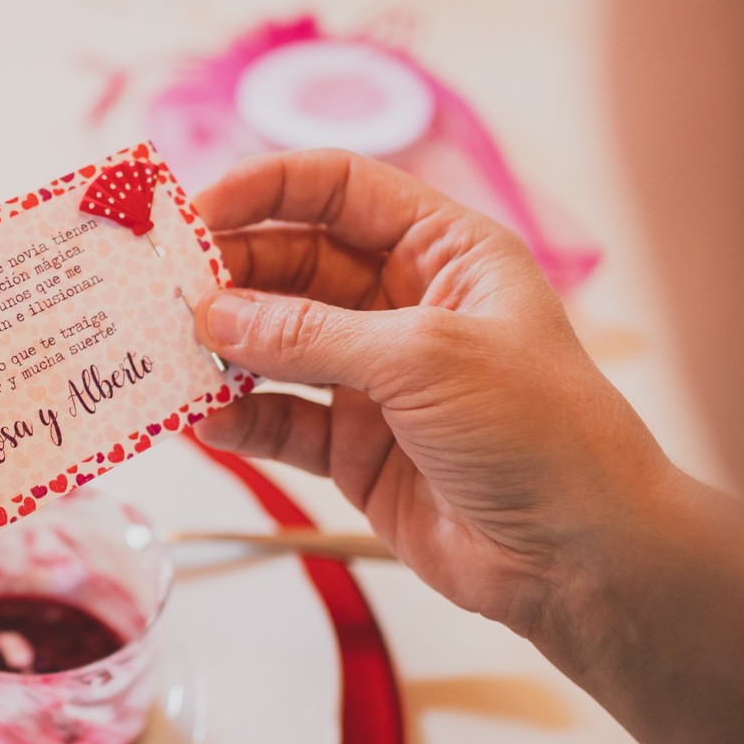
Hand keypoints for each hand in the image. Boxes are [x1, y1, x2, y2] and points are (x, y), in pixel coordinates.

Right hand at [190, 149, 674, 641]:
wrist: (582, 556)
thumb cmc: (540, 431)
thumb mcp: (424, 358)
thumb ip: (311, 334)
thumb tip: (215, 315)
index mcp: (444, 251)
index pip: (340, 189)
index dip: (266, 188)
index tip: (194, 210)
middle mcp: (406, 305)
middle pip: (295, 263)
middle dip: (230, 274)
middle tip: (162, 293)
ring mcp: (379, 380)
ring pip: (278, 344)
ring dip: (223, 348)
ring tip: (164, 354)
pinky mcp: (358, 450)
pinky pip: (282, 421)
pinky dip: (240, 419)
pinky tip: (202, 420)